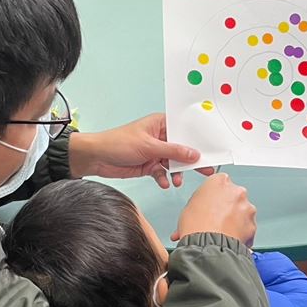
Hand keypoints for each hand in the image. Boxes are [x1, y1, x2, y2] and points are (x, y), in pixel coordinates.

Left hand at [68, 113, 213, 187]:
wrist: (96, 158)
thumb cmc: (117, 142)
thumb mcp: (149, 146)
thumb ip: (173, 151)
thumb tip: (194, 154)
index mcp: (161, 124)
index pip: (184, 130)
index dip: (197, 140)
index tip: (210, 150)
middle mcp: (160, 137)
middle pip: (182, 148)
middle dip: (191, 160)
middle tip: (205, 169)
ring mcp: (155, 152)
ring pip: (174, 163)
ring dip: (177, 173)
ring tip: (178, 181)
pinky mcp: (149, 165)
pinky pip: (163, 173)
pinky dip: (164, 179)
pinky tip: (163, 183)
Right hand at [171, 173, 256, 245]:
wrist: (208, 246)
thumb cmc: (197, 226)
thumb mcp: (189, 206)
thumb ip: (201, 200)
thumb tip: (203, 206)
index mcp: (220, 181)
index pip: (220, 182)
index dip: (215, 194)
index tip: (212, 202)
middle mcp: (237, 191)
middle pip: (234, 196)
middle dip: (227, 206)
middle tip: (216, 218)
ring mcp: (247, 207)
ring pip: (243, 211)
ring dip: (235, 219)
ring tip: (222, 231)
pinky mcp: (253, 224)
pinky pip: (247, 227)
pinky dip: (241, 232)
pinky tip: (229, 237)